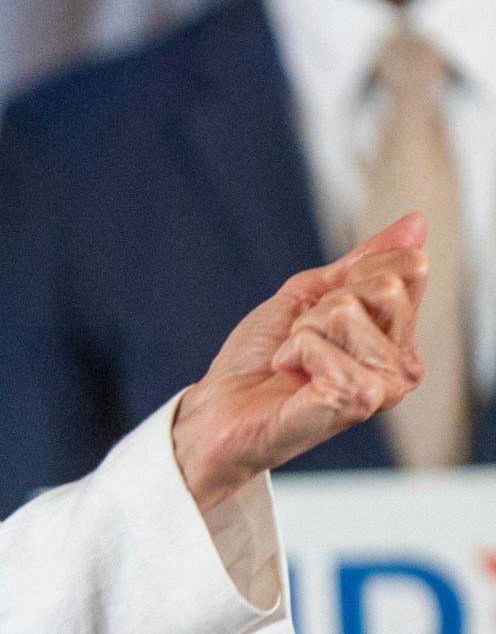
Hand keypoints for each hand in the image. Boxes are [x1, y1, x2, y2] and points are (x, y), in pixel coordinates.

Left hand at [172, 216, 428, 511]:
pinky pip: (321, 345)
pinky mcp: (355, 401)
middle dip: (323, 303)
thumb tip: (414, 225)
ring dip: (303, 331)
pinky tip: (291, 378)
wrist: (220, 408)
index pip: (407, 268)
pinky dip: (292, 353)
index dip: (350, 275)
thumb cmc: (260, 359)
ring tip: (294, 362)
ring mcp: (384, 387)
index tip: (321, 308)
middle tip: (302, 340)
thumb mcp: (309, 295)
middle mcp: (402, 365)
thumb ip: (361, 263)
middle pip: (383, 285)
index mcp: (397, 338)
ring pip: (348, 312)